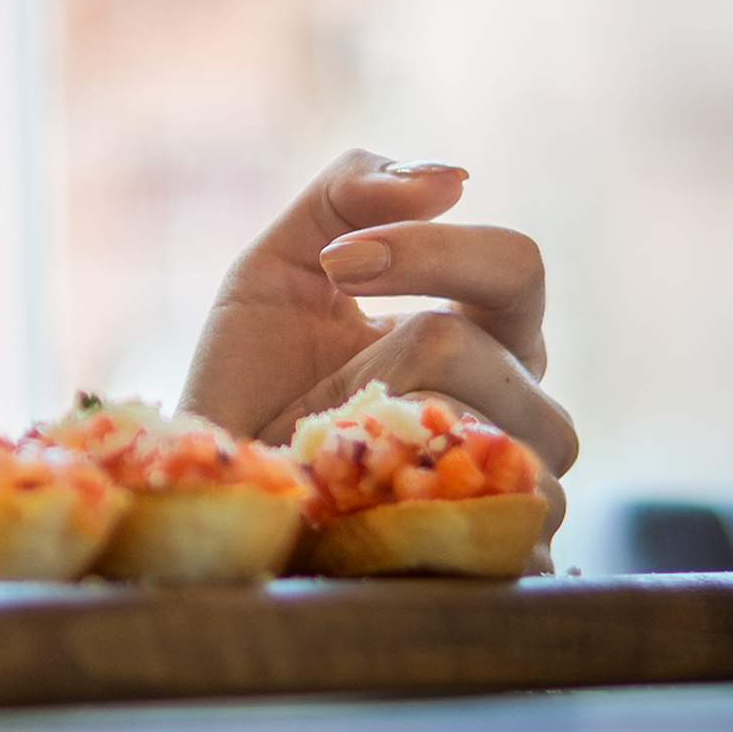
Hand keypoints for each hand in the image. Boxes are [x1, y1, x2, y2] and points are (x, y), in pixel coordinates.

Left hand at [178, 149, 581, 494]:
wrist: (213, 480)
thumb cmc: (251, 375)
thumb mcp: (281, 260)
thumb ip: (353, 189)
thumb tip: (455, 179)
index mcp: (486, 331)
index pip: (518, 265)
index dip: (431, 252)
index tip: (339, 263)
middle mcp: (517, 405)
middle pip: (506, 351)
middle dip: (398, 349)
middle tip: (331, 375)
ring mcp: (514, 484)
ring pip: (495, 429)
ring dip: (394, 423)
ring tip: (339, 442)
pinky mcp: (494, 553)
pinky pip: (504, 521)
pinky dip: (417, 495)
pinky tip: (367, 492)